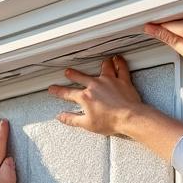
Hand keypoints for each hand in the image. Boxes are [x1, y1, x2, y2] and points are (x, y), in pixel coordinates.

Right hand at [48, 54, 182, 161]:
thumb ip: (72, 119)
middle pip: (81, 77)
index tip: (52, 89)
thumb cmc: (110, 121)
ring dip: (100, 64)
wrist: (129, 118)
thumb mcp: (87, 124)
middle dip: (73, 74)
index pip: (68, 93)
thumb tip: (60, 117)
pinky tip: (117, 58)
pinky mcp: (123, 80)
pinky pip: (121, 68)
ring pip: (103, 68)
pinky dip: (119, 62)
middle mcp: (95, 85)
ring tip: (99, 62)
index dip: (58, 91)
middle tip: (68, 72)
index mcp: (85, 97)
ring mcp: (109, 81)